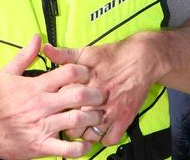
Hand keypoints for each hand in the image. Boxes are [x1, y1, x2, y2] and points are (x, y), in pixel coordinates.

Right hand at [0, 35, 104, 158]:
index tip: (87, 73)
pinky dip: (81, 147)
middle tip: (100, 95)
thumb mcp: (7, 73)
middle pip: (78, 96)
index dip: (82, 71)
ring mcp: (43, 127)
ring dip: (91, 118)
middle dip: (94, 94)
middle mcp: (42, 106)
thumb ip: (25, 55)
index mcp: (36, 87)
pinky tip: (85, 141)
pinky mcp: (41, 146)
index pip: (67, 73)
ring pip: (76, 120)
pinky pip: (67, 149)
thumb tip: (37, 38)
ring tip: (96, 117)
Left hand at [44, 33, 162, 146]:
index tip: (56, 104)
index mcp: (85, 82)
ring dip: (83, 132)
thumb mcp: (87, 52)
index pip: (61, 100)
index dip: (56, 103)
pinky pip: (110, 138)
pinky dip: (102, 138)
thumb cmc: (113, 55)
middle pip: (73, 120)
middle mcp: (97, 98)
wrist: (143, 59)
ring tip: (81, 125)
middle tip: (66, 118)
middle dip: (67, 121)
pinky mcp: (125, 118)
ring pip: (90, 133)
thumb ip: (64, 54)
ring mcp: (111, 110)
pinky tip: (98, 130)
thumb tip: (46, 49)